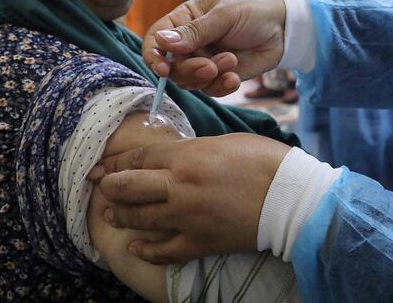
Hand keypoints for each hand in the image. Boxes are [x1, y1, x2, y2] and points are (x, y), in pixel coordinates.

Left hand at [88, 134, 290, 264]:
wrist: (291, 197)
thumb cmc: (263, 161)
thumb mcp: (223, 142)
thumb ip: (191, 150)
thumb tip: (173, 156)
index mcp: (186, 156)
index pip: (138, 158)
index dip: (116, 162)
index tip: (103, 166)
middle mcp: (180, 186)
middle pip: (128, 187)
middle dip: (110, 186)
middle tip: (101, 187)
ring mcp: (188, 217)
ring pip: (140, 218)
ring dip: (121, 215)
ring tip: (112, 214)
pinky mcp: (201, 242)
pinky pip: (164, 251)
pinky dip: (146, 250)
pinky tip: (135, 247)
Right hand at [142, 0, 285, 96]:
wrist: (283, 27)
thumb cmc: (251, 10)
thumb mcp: (223, 16)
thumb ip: (194, 32)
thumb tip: (162, 42)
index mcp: (183, 20)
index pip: (156, 39)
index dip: (154, 55)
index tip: (163, 68)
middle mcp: (189, 43)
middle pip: (171, 66)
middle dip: (189, 70)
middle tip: (210, 67)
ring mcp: (203, 61)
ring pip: (189, 81)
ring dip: (208, 77)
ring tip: (231, 63)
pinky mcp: (219, 76)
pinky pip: (210, 90)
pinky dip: (221, 87)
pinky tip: (235, 78)